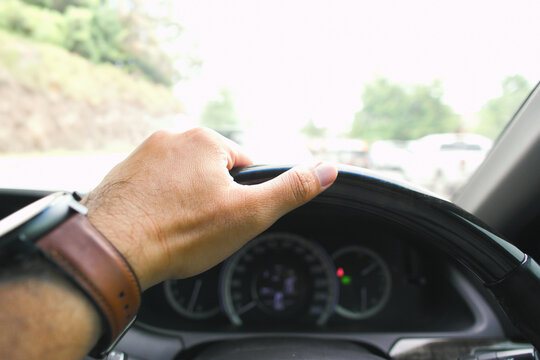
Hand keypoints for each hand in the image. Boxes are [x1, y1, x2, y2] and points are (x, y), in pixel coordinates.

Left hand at [82, 128, 336, 289]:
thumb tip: (328, 169)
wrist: (112, 249)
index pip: (245, 166)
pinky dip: (160, 204)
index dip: (242, 199)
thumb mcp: (249, 214)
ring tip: (176, 228)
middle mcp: (173, 137)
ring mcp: (143, 153)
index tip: (226, 218)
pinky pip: (156, 187)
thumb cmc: (181, 232)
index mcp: (206, 140)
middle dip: (212, 200)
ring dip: (185, 202)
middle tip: (199, 227)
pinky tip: (156, 225)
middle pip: (213, 173)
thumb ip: (291, 189)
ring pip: (183, 180)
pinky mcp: (124, 171)